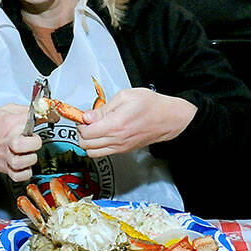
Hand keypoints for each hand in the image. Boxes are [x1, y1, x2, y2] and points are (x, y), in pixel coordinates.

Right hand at [0, 104, 40, 181]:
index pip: (35, 118)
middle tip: (33, 140)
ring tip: (28, 153)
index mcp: (9, 123)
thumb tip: (39, 111)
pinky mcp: (6, 168)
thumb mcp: (2, 111)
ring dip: (31, 157)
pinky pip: (20, 175)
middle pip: (34, 143)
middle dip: (36, 141)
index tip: (50, 117)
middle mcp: (9, 140)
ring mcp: (7, 156)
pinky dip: (24, 173)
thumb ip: (21, 110)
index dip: (45, 117)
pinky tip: (24, 166)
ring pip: (27, 161)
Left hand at [76, 88, 196, 157]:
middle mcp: (116, 139)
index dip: (81, 124)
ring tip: (93, 130)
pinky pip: (103, 153)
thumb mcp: (125, 96)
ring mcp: (120, 147)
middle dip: (82, 133)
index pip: (86, 132)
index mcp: (115, 125)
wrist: (168, 118)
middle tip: (87, 122)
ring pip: (92, 153)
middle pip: (86, 145)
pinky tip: (102, 134)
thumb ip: (103, 108)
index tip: (84, 116)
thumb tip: (87, 116)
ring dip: (88, 142)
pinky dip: (97, 146)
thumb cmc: (150, 105)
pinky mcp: (124, 150)